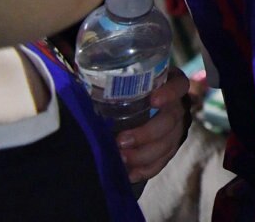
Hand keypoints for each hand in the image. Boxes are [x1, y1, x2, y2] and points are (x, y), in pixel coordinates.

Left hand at [116, 67, 190, 182]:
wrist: (133, 108)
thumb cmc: (122, 89)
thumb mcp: (120, 80)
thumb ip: (108, 81)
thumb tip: (76, 82)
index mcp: (169, 83)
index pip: (178, 85)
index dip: (170, 93)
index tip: (153, 101)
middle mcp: (177, 106)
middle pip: (172, 120)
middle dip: (147, 133)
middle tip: (121, 140)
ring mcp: (177, 129)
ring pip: (168, 144)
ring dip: (144, 154)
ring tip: (121, 159)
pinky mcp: (170, 148)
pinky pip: (163, 161)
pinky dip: (146, 169)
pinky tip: (129, 174)